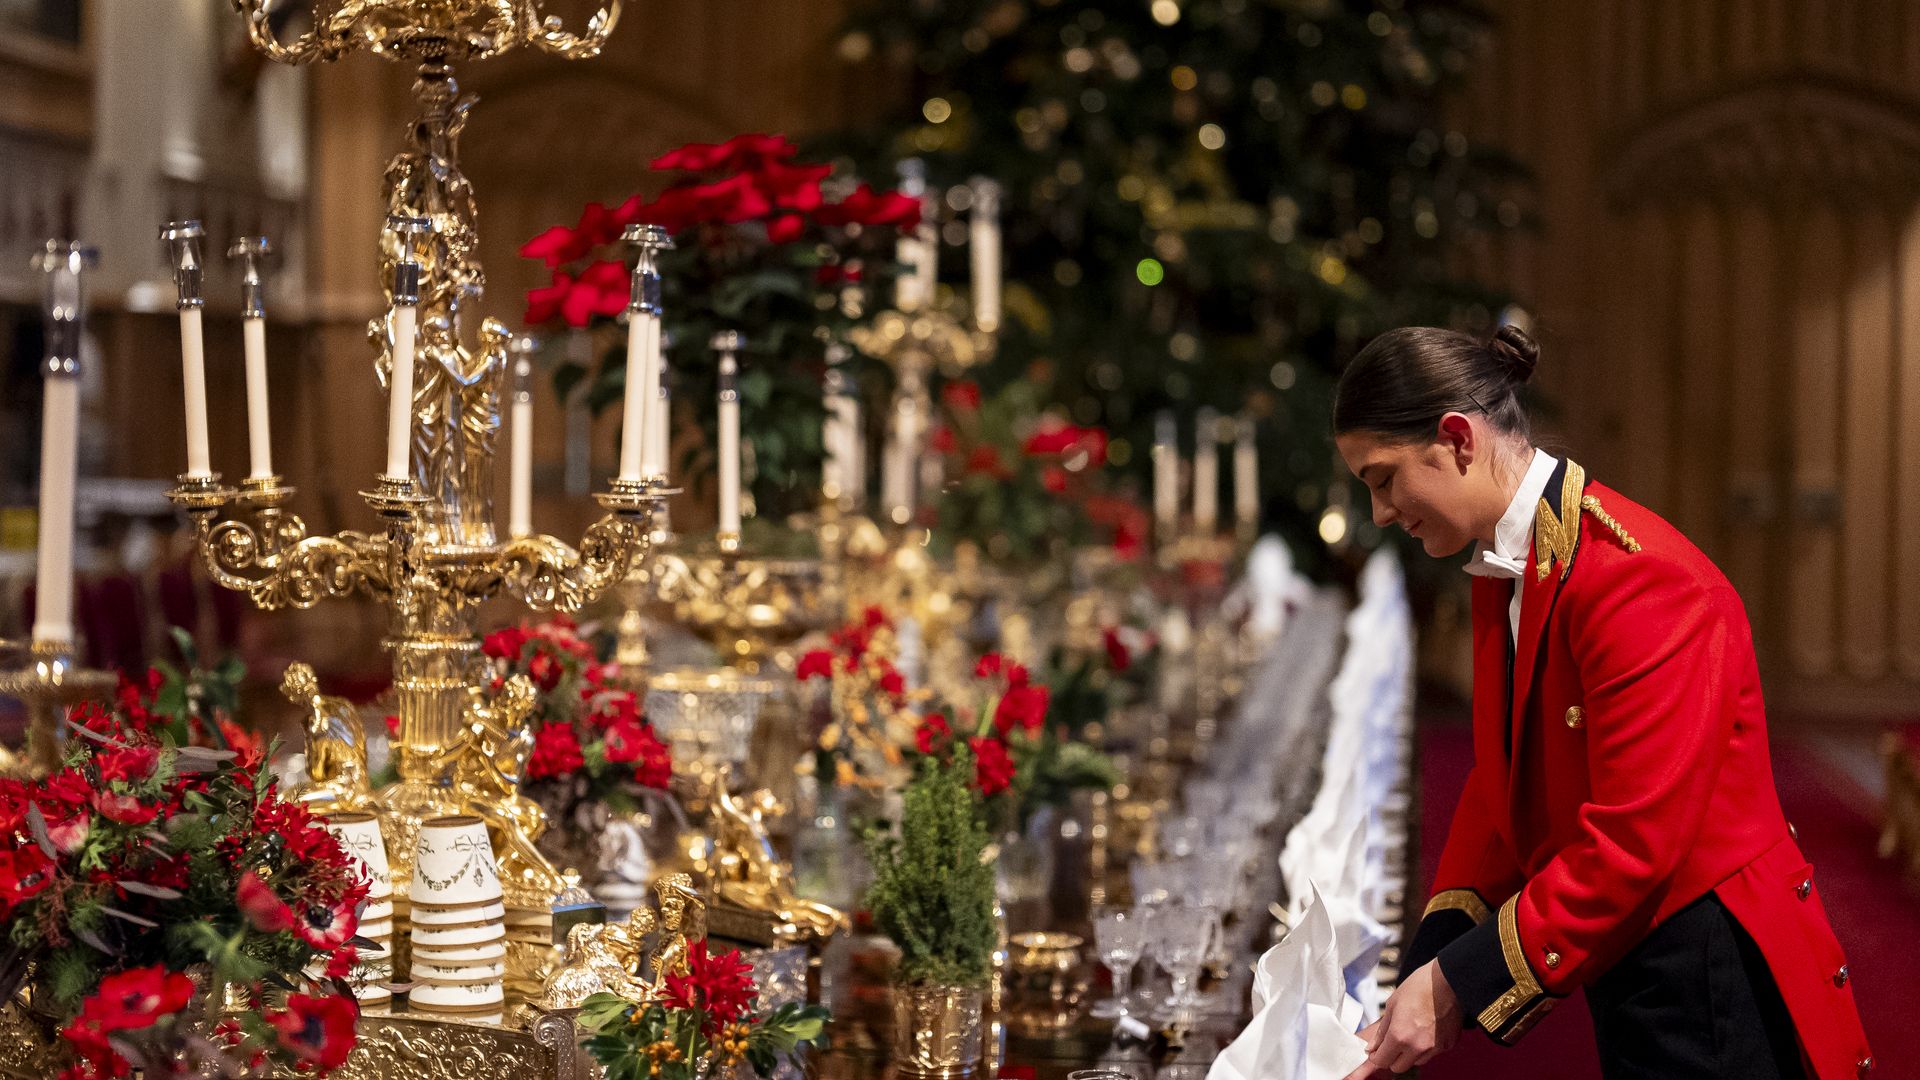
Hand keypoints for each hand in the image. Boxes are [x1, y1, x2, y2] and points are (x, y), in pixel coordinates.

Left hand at [1342, 960, 1462, 1078]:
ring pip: (1416, 1062)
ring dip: (1410, 1054)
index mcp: (1399, 1036)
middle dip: (1392, 1058)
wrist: (1448, 980)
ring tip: (1411, 1033)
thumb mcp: (1392, 1004)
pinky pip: (1432, 1053)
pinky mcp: (1448, 1045)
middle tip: (1391, 1044)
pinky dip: (1427, 1047)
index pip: (1382, 1061)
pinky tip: (1427, 1030)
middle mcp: (1417, 1047)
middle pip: (1398, 1067)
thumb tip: (1372, 1046)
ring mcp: (1435, 1048)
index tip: (1376, 1052)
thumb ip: (1382, 1030)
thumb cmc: (1419, 987)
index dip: (1377, 1057)